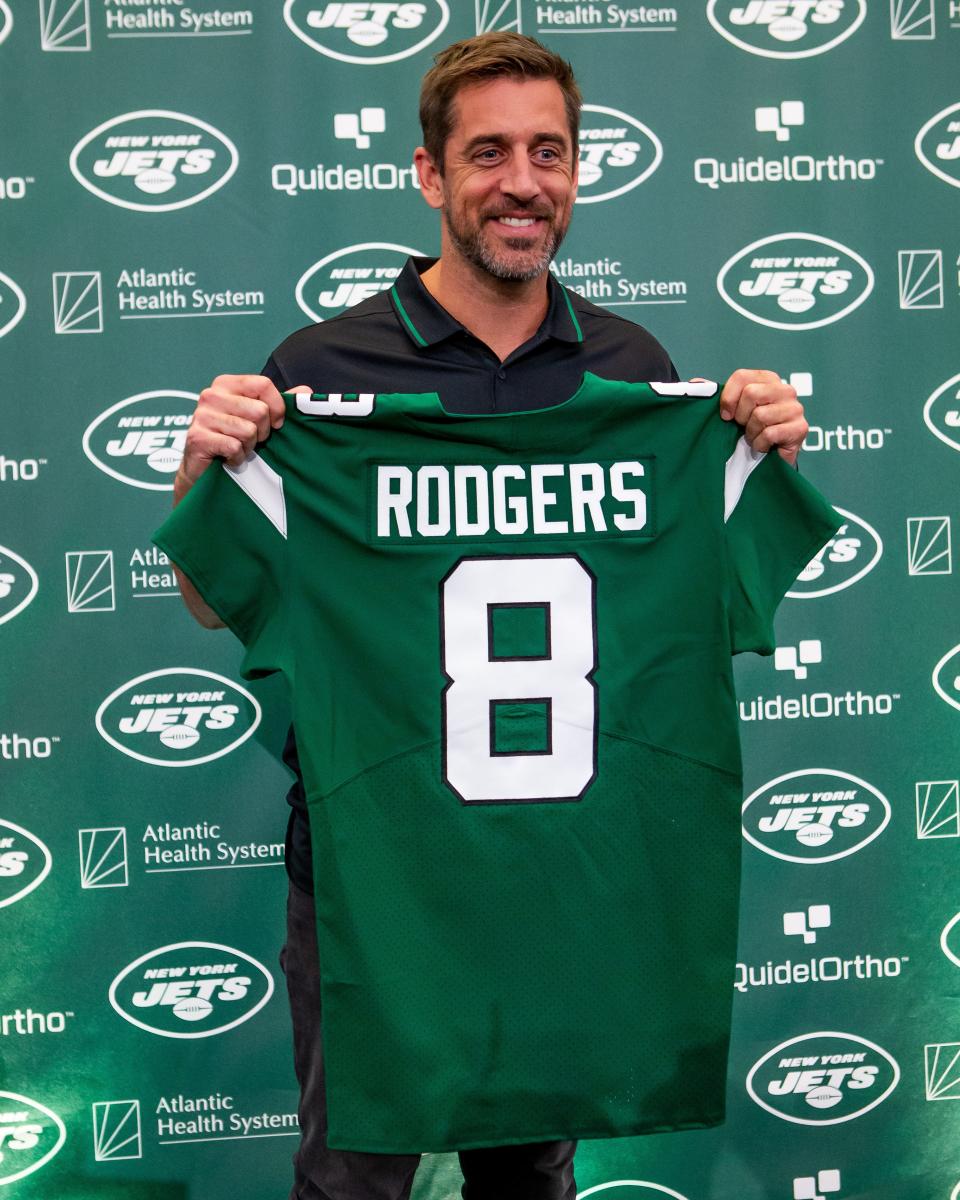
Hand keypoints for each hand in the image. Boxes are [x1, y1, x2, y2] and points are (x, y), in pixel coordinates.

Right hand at [175, 374, 292, 502]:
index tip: (276, 424)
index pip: (263, 384)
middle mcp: (211, 395)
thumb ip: (279, 403)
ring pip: (248, 430)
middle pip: (259, 410)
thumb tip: (306, 391)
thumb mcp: (257, 417)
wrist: (203, 469)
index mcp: (227, 384)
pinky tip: (230, 458)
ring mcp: (202, 415)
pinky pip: (234, 447)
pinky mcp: (197, 437)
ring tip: (239, 448)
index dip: (277, 407)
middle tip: (251, 440)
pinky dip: (237, 458)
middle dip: (262, 432)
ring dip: (249, 446)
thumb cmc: (233, 439)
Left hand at [719, 369, 807, 465]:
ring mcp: (795, 408)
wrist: (769, 457)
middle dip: (741, 416)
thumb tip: (694, 383)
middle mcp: (785, 389)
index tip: (725, 415)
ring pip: (760, 415)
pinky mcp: (800, 428)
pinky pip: (770, 433)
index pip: (742, 376)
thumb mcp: (731, 410)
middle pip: (751, 393)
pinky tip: (763, 445)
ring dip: (751, 433)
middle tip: (744, 427)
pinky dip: (760, 444)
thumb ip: (715, 394)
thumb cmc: (749, 430)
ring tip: (754, 436)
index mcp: (768, 379)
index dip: (728, 398)